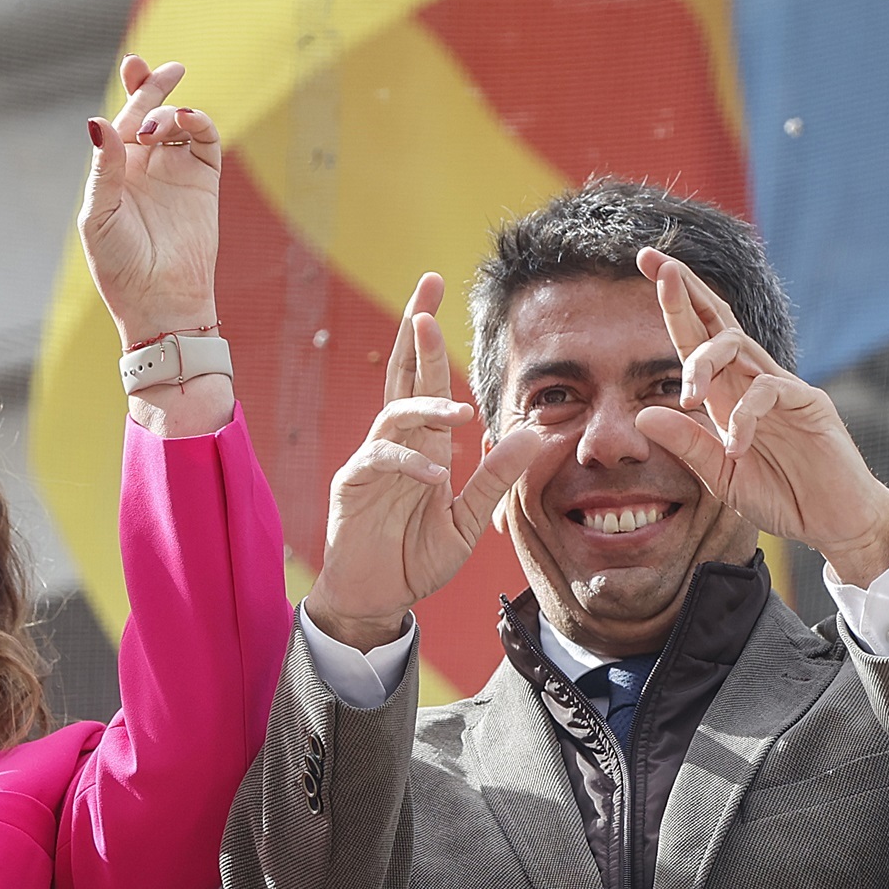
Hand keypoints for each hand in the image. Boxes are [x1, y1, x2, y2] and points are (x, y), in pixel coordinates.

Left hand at [78, 55, 220, 347]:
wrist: (160, 300)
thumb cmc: (120, 266)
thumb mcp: (99, 215)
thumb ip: (104, 168)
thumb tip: (97, 121)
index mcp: (117, 172)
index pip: (122, 122)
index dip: (131, 91)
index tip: (135, 64)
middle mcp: (147, 167)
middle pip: (152, 113)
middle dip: (155, 87)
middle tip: (166, 69)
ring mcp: (177, 173)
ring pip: (179, 123)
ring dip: (169, 113)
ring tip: (156, 128)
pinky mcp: (205, 183)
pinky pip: (205, 141)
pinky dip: (199, 123)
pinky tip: (184, 122)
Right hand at [306, 275, 546, 649]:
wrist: (376, 598)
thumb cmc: (415, 559)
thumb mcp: (468, 520)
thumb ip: (495, 477)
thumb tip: (534, 433)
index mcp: (424, 443)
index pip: (425, 378)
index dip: (430, 337)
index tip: (439, 292)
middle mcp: (397, 443)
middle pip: (401, 373)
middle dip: (413, 331)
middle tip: (427, 289)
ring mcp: (372, 461)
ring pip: (394, 412)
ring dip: (426, 405)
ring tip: (460, 413)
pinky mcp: (354, 485)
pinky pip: (381, 460)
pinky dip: (409, 462)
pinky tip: (435, 475)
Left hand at [632, 248, 888, 586]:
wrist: (833, 523)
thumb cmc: (781, 496)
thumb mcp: (720, 475)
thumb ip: (687, 445)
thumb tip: (641, 414)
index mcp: (727, 394)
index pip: (696, 338)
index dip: (674, 304)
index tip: (648, 265)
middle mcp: (752, 382)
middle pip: (719, 322)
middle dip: (686, 290)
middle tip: (656, 265)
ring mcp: (783, 389)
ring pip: (739, 346)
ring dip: (703, 361)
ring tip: (689, 394)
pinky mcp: (810, 405)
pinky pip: (770, 391)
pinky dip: (745, 416)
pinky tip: (736, 445)